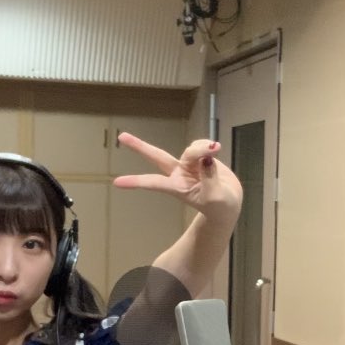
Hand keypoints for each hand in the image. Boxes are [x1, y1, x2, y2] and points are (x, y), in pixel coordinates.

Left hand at [112, 133, 242, 223]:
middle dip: (140, 147)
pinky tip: (216, 152)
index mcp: (177, 187)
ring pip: (190, 149)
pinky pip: (201, 144)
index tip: (116, 183)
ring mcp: (187, 164)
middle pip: (157, 157)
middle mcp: (178, 173)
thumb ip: (210, 177)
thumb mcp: (216, 197)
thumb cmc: (220, 207)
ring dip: (201, 147)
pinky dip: (208, 146)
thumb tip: (206, 158)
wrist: (229, 203)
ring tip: (216, 151)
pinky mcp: (198, 157)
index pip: (154, 183)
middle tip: (121, 137)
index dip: (136, 182)